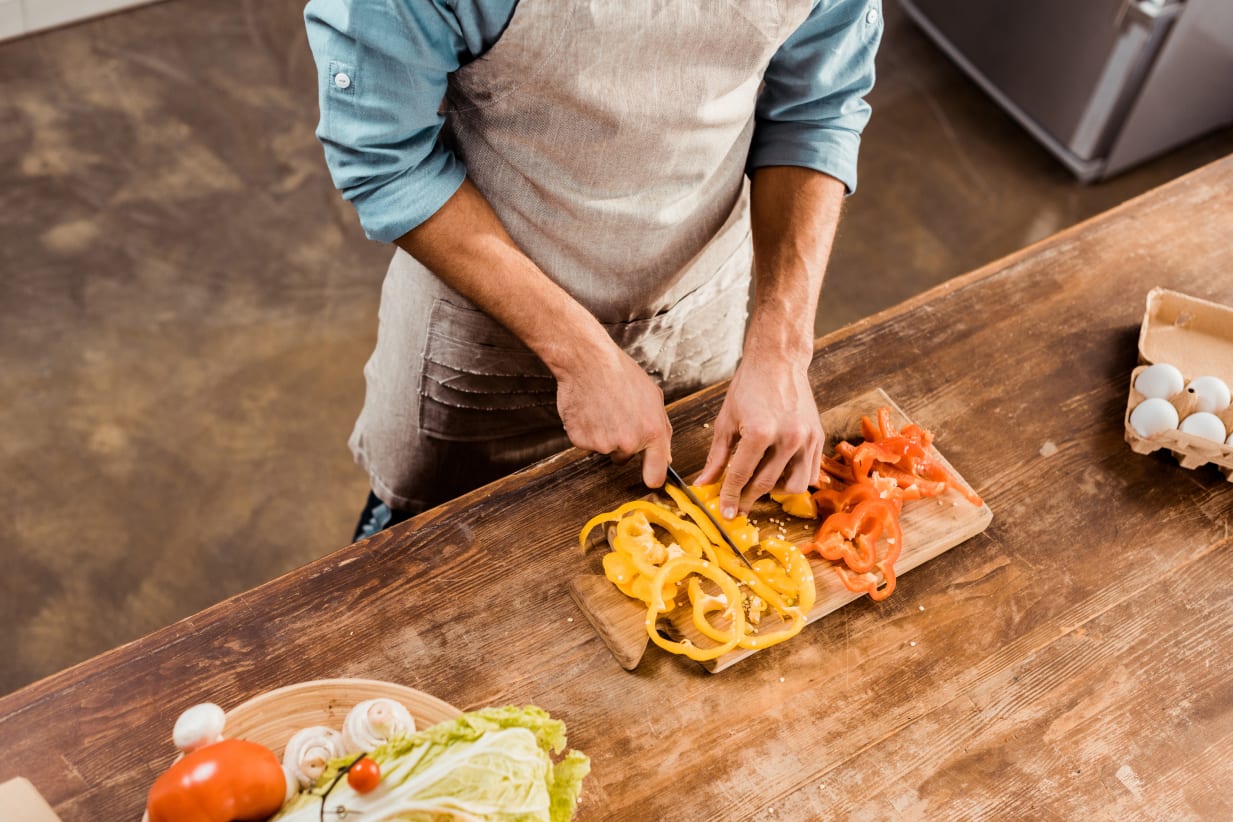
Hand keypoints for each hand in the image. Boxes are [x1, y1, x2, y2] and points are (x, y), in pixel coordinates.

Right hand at [554, 338, 672, 488]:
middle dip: (621, 443)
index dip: (652, 477)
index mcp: (652, 432)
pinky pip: (584, 442)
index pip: (656, 473)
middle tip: (616, 415)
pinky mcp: (581, 441)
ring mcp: (603, 443)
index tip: (650, 478)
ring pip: (604, 449)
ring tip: (602, 407)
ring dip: (602, 434)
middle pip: (624, 458)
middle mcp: (629, 442)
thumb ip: (661, 429)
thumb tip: (665, 455)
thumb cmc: (621, 374)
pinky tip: (588, 409)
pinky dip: (584, 430)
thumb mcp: (653, 397)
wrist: (588, 361)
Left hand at [695, 355, 822, 517]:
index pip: (741, 476)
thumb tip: (703, 483)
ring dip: (775, 492)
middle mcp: (787, 438)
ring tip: (760, 485)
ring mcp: (806, 439)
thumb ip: (716, 456)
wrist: (778, 361)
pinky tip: (780, 474)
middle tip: (737, 508)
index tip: (725, 514)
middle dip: (748, 500)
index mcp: (759, 433)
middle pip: (766, 485)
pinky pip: (811, 473)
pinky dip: (795, 479)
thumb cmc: (749, 387)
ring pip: (794, 485)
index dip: (730, 497)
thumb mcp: (726, 420)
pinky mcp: (817, 437)